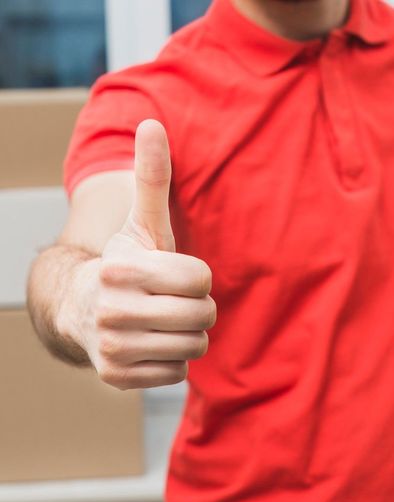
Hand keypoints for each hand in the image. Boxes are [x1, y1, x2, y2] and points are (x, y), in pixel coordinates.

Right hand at [73, 119, 215, 388]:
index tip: (173, 276)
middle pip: (203, 316)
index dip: (196, 278)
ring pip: (194, 346)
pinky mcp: (117, 377)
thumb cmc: (127, 265)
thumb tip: (152, 123)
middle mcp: (112, 310)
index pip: (201, 280)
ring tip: (162, 322)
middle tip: (174, 302)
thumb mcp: (141, 224)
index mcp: (122, 269)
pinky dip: (172, 360)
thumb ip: (152, 179)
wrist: (81, 310)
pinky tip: (151, 345)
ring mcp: (112, 347)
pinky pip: (178, 372)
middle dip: (198, 308)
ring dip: (188, 335)